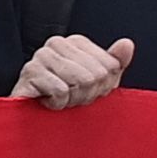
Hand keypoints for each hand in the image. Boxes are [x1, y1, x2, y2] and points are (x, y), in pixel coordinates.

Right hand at [11, 34, 133, 110]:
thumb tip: (127, 44)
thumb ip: (115, 62)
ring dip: (72, 99)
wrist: (33, 115)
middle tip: (72, 97)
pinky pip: (60, 91)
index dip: (103, 86)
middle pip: (95, 74)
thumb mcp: (99, 81)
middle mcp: (56, 43)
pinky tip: (47, 102)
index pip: (110, 66)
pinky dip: (58, 103)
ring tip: (61, 99)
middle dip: (87, 94)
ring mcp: (40, 56)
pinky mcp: (29, 72)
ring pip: (79, 81)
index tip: (86, 90)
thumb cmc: (67, 96)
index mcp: (75, 42)